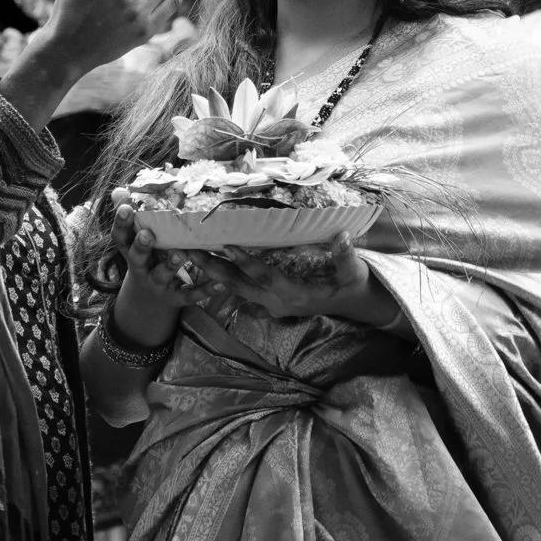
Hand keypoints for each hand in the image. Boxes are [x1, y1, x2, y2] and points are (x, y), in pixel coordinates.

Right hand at [111, 187, 221, 310]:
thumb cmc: (145, 258)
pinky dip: (205, 290)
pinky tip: (220, 283)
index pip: (121, 237)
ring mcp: (157, 284)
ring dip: (171, 265)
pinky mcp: (176, 298)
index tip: (126, 208)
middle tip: (147, 234)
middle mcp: (141, 268)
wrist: (148, 301)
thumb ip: (128, 216)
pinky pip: (190, 294)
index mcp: (130, 251)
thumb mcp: (134, 241)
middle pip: (137, 257)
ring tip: (181, 254)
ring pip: (162, 275)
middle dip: (141, 246)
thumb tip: (119, 190)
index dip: (121, 223)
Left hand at [184, 234, 380, 321]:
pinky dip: (222, 277)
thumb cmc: (352, 284)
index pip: (265, 276)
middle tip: (189, 251)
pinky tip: (205, 263)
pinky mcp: (267, 300)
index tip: (227, 246)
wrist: (351, 304)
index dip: (246, 262)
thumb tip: (344, 236)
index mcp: (294, 294)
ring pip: (235, 288)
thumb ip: (346, 256)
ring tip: (187, 254)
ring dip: (211, 273)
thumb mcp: (353, 272)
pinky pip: (240, 289)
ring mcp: (270, 304)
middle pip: (239, 286)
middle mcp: (277, 301)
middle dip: (213, 269)